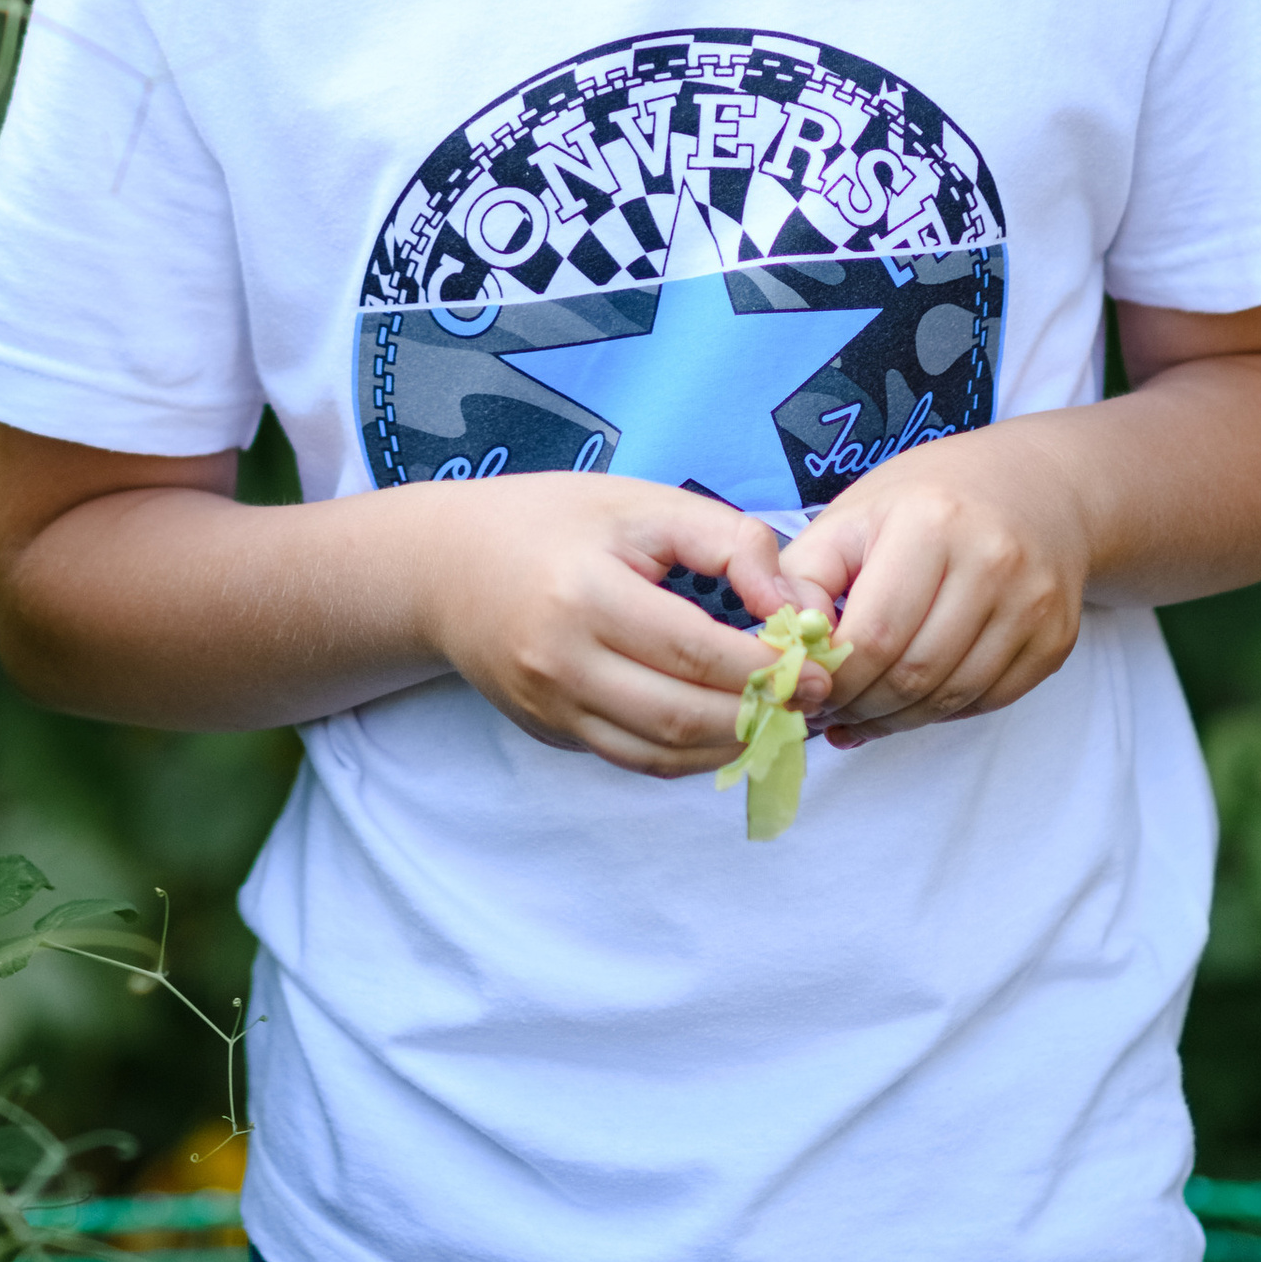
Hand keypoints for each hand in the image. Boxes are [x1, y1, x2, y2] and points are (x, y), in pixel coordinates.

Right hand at [410, 474, 835, 777]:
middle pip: (682, 716)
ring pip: (660, 754)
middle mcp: (561, 662)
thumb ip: (728, 542)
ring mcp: (550, 707)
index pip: (695, 651)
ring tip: (782, 719)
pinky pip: (632, 758)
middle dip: (761, 716)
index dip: (765, 668)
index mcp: (585, 593)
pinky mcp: (549, 731)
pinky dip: (690, 755)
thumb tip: (793, 607)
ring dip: (733, 746)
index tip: (815, 665)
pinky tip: (727, 728)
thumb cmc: (553, 522)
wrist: (445, 565)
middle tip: (812, 701)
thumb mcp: (641, 503)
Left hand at [777, 427, 1089, 738]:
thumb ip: (802, 577)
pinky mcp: (1056, 640)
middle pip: (912, 675)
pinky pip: (986, 702)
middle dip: (859, 706)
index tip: (804, 687)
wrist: (1039, 486)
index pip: (872, 636)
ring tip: (861, 713)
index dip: (831, 678)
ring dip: (895, 720)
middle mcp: (992, 563)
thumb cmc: (928, 500)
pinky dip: (940, 714)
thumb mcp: (853, 515)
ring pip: (950, 698)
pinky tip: (909, 707)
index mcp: (931, 524)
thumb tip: (776, 645)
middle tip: (828, 711)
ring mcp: (1032, 605)